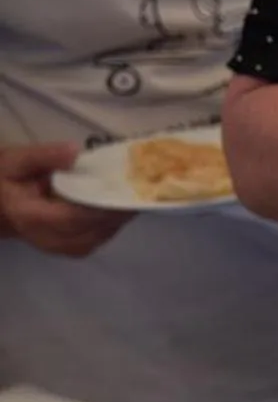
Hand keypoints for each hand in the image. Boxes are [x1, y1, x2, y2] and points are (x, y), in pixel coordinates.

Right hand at [0, 143, 131, 257]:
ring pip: (105, 232)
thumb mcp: (14, 161)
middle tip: (141, 182)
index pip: (76, 217)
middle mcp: (55, 240)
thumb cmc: (4, 181)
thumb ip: (44, 156)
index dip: (103, 203)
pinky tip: (122, 199)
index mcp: (34, 219)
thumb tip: (75, 151)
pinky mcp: (79, 249)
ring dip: (121, 211)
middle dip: (119, 205)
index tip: (125, 185)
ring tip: (135, 188)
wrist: (2, 209)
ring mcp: (69, 249)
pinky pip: (104, 234)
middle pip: (97, 227)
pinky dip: (115, 217)